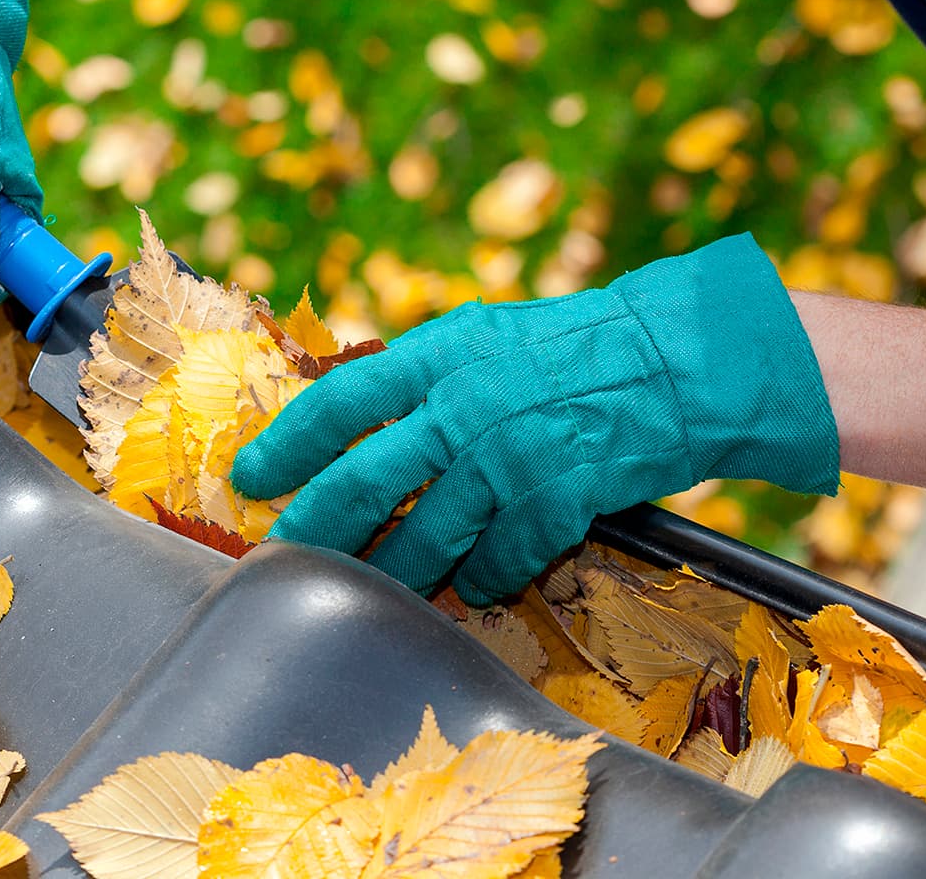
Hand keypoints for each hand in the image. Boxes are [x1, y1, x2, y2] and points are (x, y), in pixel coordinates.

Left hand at [230, 234, 840, 604]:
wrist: (674, 361)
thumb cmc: (571, 347)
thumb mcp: (482, 337)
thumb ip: (419, 377)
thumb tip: (351, 420)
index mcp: (439, 355)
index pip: (339, 403)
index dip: (287, 445)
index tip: (251, 478)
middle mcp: (464, 407)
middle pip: (365, 483)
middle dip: (315, 529)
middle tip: (285, 555)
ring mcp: (508, 459)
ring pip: (425, 540)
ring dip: (394, 574)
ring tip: (371, 588)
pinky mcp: (554, 503)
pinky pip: (495, 565)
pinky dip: (479, 580)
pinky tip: (473, 584)